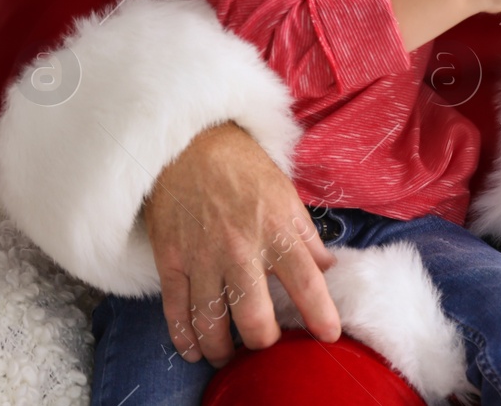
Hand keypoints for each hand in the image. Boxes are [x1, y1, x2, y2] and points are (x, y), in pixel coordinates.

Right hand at [143, 122, 339, 366]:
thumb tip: (327, 268)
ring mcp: (203, 257)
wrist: (189, 144)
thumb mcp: (287, 194)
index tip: (328, 336)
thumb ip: (306, 236)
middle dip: (263, 342)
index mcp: (278, 231)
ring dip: (221, 348)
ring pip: (212, 322)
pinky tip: (193, 349)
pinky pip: (176, 310)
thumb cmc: (243, 167)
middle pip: (255, 317)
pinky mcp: (172, 259)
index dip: (321, 315)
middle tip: (265, 347)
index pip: (307, 283)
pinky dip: (184, 336)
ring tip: (228, 355)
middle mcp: (242, 250)